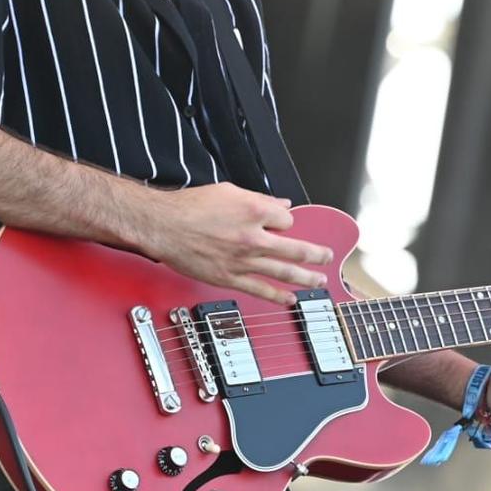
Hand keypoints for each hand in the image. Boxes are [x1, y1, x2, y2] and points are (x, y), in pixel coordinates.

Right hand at [138, 183, 332, 305]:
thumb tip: (281, 204)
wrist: (162, 225)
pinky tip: (290, 299)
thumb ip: (259, 199)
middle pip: (297, 249)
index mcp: (254, 211)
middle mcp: (253, 237)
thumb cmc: (190, 206)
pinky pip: (260, 290)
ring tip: (319, 280)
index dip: (285, 222)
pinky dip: (278, 296)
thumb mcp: (228, 191)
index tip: (280, 224)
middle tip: (327, 256)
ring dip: (307, 277)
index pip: (287, 220)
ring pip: (285, 272)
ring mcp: (243, 260)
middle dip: (317, 254)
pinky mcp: (229, 277)